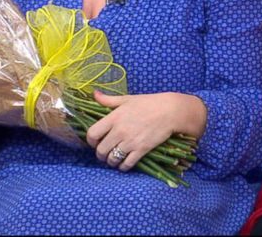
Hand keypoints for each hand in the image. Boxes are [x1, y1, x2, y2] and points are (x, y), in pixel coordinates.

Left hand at [86, 91, 205, 170]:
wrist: (170, 111)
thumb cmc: (148, 103)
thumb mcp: (127, 99)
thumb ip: (108, 100)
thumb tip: (94, 94)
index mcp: (114, 117)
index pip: (92, 134)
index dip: (90, 141)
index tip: (95, 142)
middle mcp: (119, 131)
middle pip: (100, 150)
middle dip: (100, 154)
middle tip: (105, 153)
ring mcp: (130, 142)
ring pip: (112, 159)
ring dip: (111, 162)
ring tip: (114, 159)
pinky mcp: (141, 150)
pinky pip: (126, 164)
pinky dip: (123, 167)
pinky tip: (124, 163)